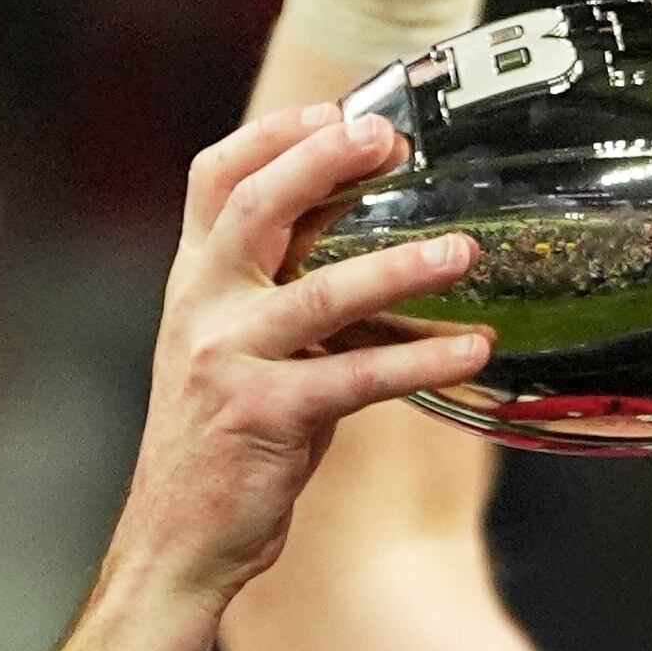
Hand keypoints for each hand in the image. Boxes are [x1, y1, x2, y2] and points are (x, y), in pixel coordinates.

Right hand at [107, 102, 491, 604]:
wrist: (179, 539)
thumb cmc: (225, 442)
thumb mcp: (242, 348)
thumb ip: (285, 293)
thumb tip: (369, 242)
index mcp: (195, 281)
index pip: (215, 177)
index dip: (273, 134)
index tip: (338, 111)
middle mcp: (203, 306)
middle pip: (257, 205)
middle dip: (325, 161)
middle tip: (394, 142)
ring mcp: (229, 358)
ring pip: (320, 290)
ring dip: (400, 265)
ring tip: (464, 252)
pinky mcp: (265, 415)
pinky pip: (356, 376)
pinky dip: (420, 360)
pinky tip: (472, 349)